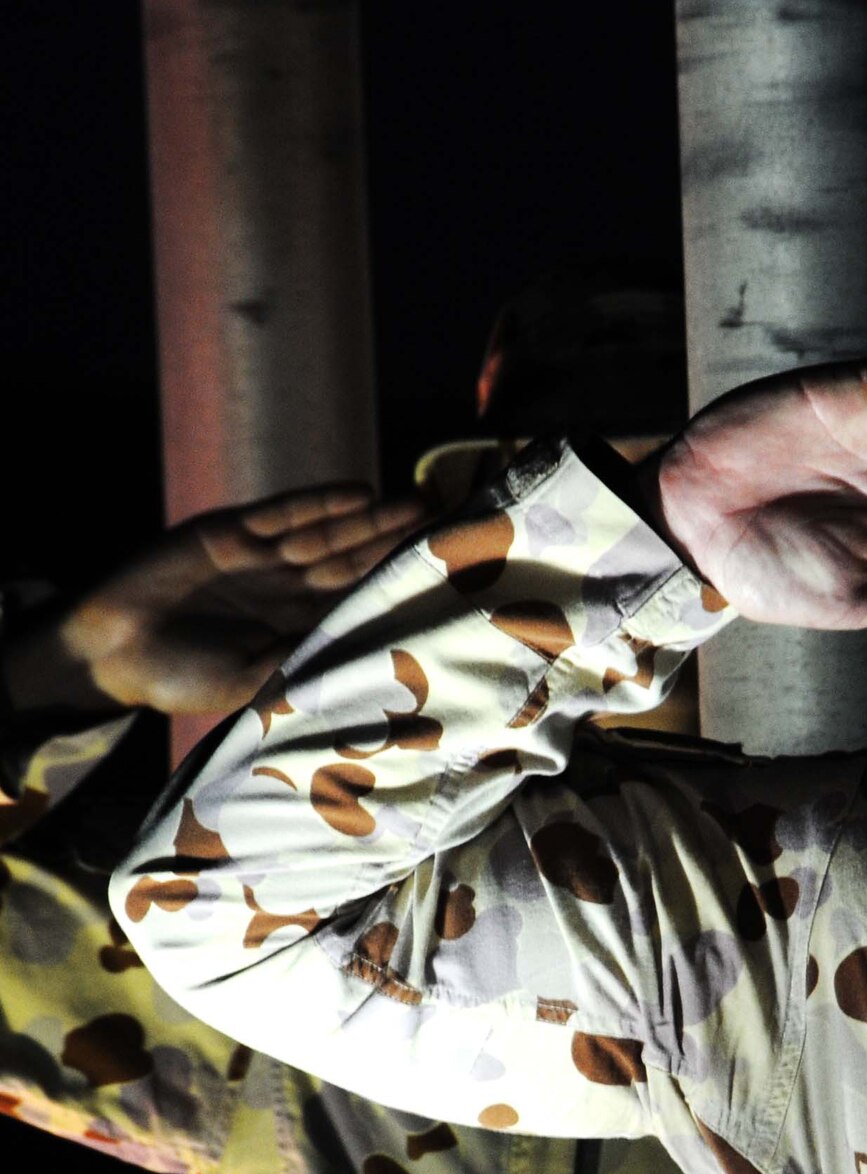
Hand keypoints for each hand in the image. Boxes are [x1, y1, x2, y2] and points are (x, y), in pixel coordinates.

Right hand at [5, 484, 424, 719]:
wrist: (112, 651)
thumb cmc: (181, 679)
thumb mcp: (251, 681)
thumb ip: (300, 665)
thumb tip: (363, 660)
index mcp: (295, 629)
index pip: (357, 604)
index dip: (397, 588)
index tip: (443, 578)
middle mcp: (284, 590)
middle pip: (352, 561)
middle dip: (395, 543)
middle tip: (448, 526)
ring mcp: (258, 557)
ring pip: (326, 533)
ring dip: (370, 518)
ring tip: (417, 504)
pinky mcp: (228, 531)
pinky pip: (283, 512)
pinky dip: (320, 502)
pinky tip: (360, 492)